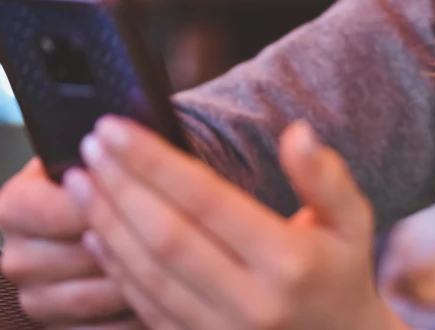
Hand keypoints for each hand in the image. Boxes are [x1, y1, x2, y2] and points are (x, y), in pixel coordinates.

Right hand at [0, 158, 144, 328]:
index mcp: (16, 203)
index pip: (48, 209)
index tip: (136, 195)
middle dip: (118, 246)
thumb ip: (108, 158)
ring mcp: (35, 293)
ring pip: (85, 297)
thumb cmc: (110, 181)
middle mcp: (17, 252)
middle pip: (67, 258)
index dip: (99, 203)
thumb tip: (129, 143)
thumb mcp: (103, 157)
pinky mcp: (58, 325)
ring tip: (166, 263)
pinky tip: (158, 294)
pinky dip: (128, 315)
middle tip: (160, 233)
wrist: (108, 210)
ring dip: (128, 282)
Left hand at [63, 117, 409, 329]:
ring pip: (148, 274)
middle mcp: (252, 302)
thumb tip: (297, 133)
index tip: (117, 128)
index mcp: (289, 262)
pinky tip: (97, 232)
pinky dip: (116, 268)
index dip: (155, 161)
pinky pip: (147, 307)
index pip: (207, 200)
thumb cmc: (343, 273)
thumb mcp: (354, 222)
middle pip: (166, 236)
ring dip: (107, 223)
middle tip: (89, 146)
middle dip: (120, 186)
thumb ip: (327, 178)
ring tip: (80, 181)